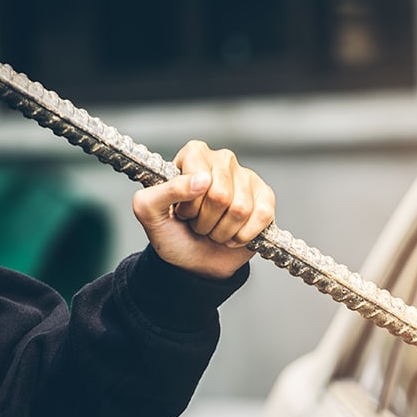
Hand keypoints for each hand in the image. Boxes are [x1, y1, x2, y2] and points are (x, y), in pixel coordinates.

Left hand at [131, 140, 274, 279]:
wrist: (194, 262)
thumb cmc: (173, 233)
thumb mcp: (150, 212)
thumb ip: (164, 191)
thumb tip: (202, 180)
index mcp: (194, 154)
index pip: (198, 177)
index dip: (189, 205)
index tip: (182, 213)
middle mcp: (222, 160)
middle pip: (221, 195)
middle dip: (206, 221)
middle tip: (198, 224)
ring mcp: (247, 177)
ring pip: (241, 209)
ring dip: (223, 232)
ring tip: (214, 229)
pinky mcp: (266, 197)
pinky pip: (262, 216)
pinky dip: (244, 236)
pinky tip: (233, 235)